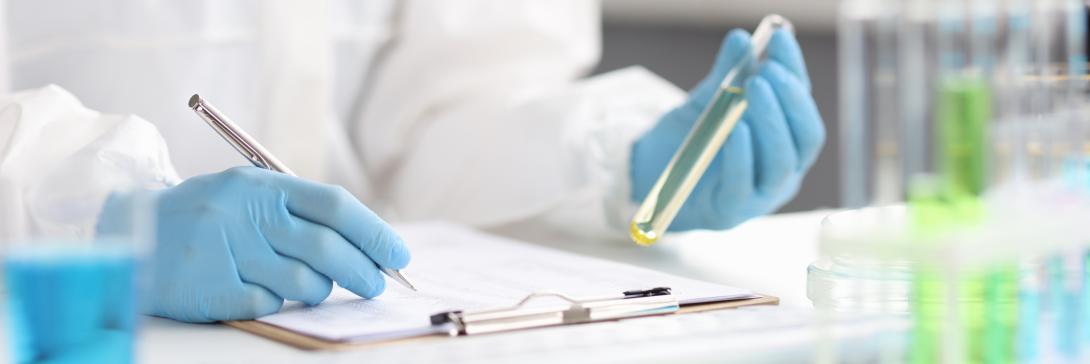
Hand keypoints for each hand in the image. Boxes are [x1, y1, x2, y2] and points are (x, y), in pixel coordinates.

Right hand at [98, 167, 409, 322]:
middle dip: (364, 271)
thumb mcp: (251, 194)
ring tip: (310, 285)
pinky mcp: (211, 288)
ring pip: (304, 284)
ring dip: (319, 290)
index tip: (399, 256)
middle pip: (328, 249)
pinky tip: (259, 289)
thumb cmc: (209, 216)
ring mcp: (227, 251)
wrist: (131, 232)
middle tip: (376, 284)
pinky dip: (275, 302)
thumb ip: (302, 213)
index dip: (375, 234)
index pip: (336, 207)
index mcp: (262, 184)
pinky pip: (269, 304)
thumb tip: (370, 246)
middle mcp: (246, 213)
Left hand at [630, 29, 824, 230]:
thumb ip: (724, 75)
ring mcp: (762, 194)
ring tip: (754, 87)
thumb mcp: (706, 103)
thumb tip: (742, 39)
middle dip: (791, 98)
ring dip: (770, 121)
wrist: (652, 180)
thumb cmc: (690, 143)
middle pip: (805, 136)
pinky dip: (742, 155)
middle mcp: (784, 170)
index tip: (779, 38)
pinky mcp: (732, 210)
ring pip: (781, 161)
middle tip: (769, 69)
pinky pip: (744, 184)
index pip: (802, 104)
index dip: (795, 71)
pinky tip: (735, 128)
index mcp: (786, 141)